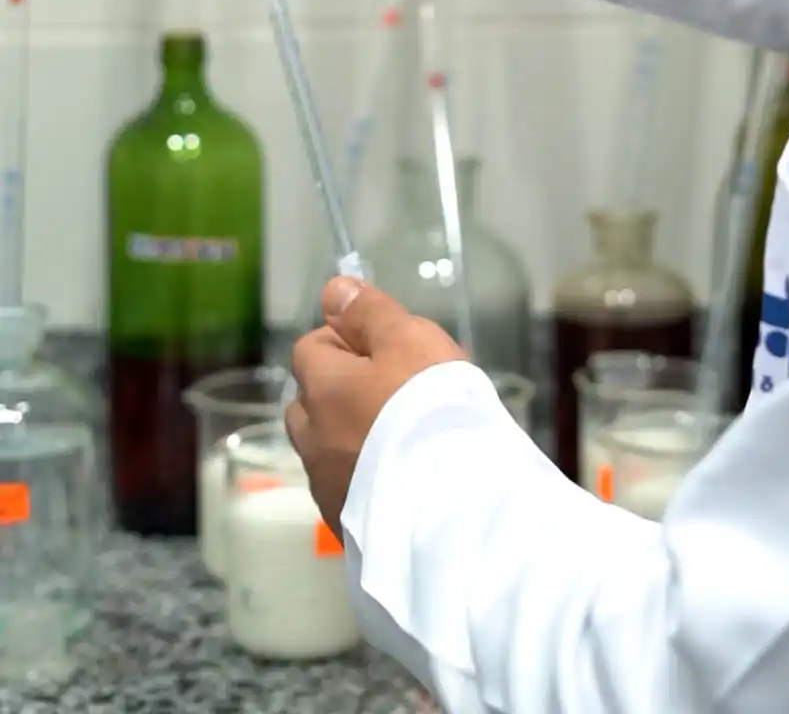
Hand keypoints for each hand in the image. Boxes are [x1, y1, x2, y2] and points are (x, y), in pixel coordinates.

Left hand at [286, 278, 465, 540]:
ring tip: (397, 438)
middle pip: (309, 401)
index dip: (345, 340)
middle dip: (339, 391)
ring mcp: (325, 486)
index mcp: (321, 388)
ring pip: (324, 447)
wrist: (452, 506)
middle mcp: (311, 438)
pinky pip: (344, 485)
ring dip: (347, 436)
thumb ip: (369, 314)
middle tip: (393, 393)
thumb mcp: (409, 340)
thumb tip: (332, 290)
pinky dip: (363, 474)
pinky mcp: (344, 525)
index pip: (310, 346)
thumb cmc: (431, 409)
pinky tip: (400, 477)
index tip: (387, 349)